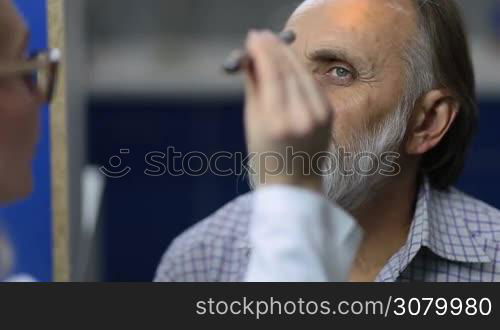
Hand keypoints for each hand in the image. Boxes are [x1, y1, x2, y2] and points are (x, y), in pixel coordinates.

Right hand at [243, 30, 333, 192]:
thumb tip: (251, 58)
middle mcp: (301, 117)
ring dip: (287, 55)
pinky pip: (312, 84)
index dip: (263, 51)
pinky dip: (300, 70)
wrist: (295, 187)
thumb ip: (254, 88)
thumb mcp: (252, 124)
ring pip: (303, 74)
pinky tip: (289, 62)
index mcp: (277, 123)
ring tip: (272, 44)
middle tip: (261, 36)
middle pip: (289, 70)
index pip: (272, 74)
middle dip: (274, 48)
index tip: (253, 38)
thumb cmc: (265, 159)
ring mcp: (319, 116)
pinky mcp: (329, 115)